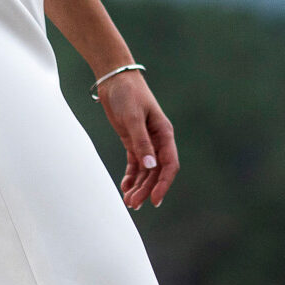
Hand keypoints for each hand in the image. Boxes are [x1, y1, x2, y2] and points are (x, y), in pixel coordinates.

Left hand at [97, 71, 177, 208]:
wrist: (114, 79)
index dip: (164, 184)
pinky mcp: (132, 141)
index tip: (155, 200)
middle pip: (156, 172)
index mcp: (164, 134)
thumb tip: (151, 166)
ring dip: (138, 186)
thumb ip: (141, 142)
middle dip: (146, 189)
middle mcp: (157, 140)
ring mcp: (145, 142)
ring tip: (128, 201)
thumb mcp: (133, 118)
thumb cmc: (127, 94)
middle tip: (133, 204)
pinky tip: (125, 187)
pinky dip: (131, 177)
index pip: (169, 164)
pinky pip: (135, 164)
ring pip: (145, 171)